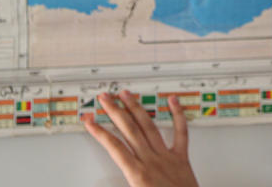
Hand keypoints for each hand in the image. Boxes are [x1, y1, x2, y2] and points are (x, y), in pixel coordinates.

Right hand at [85, 90, 199, 186]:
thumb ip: (117, 186)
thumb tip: (100, 184)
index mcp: (137, 176)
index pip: (113, 147)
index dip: (99, 132)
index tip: (89, 121)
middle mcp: (151, 162)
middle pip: (129, 130)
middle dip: (115, 111)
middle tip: (105, 98)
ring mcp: (167, 157)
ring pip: (149, 126)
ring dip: (136, 108)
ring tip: (127, 94)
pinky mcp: (182, 158)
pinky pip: (181, 132)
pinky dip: (177, 115)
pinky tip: (172, 100)